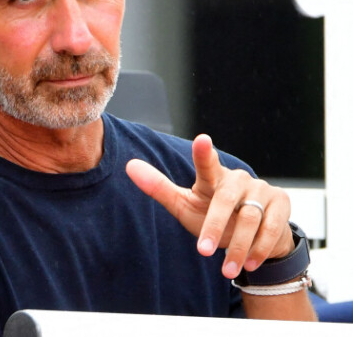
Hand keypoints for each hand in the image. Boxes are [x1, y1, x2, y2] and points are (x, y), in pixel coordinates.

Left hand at [125, 134, 293, 278]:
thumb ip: (159, 188)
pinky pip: (272, 227)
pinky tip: (250, 264)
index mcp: (212, 178)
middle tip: (203, 252)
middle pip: (225, 199)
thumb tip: (129, 166)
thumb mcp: (185, 205)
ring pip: (250, 217)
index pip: (206, 163)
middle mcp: (237, 179)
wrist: (252, 236)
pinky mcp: (281, 202)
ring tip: (226, 269)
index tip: (202, 140)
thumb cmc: (213, 216)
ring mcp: (261, 189)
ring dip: (238, 247)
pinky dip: (260, 248)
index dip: (204, 153)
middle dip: (214, 226)